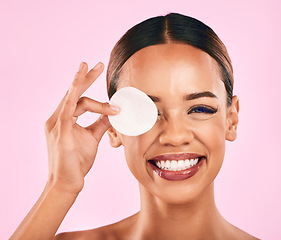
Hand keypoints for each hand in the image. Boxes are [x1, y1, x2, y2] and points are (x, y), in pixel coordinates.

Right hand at [44, 62, 118, 194]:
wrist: (67, 182)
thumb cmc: (77, 161)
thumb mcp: (92, 138)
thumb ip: (100, 124)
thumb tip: (112, 113)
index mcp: (64, 119)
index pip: (77, 98)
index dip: (89, 85)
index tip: (102, 76)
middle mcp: (57, 118)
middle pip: (73, 92)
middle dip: (86, 76)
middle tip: (98, 63)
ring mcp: (57, 124)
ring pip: (74, 99)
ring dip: (87, 84)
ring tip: (98, 70)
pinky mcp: (61, 131)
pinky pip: (68, 109)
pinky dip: (74, 93)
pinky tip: (80, 79)